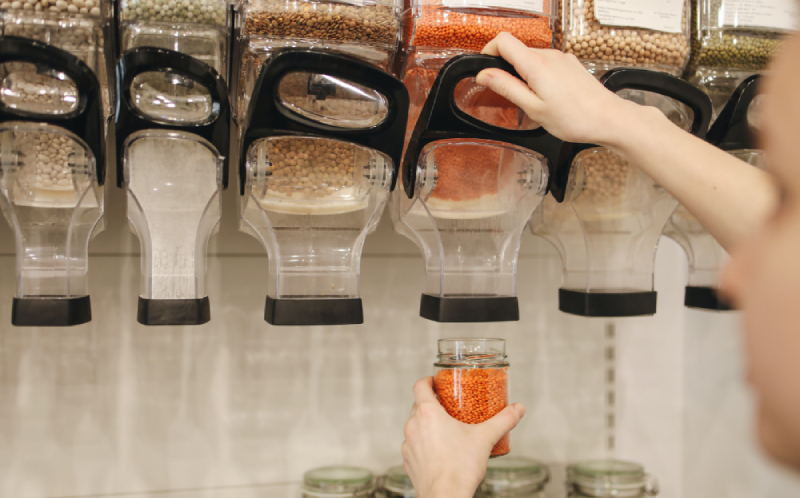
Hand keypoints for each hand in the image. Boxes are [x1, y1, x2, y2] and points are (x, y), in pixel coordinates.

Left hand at [401, 377, 525, 497]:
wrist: (445, 497)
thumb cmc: (460, 468)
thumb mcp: (486, 438)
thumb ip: (503, 420)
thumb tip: (518, 409)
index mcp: (427, 413)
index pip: (420, 386)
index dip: (428, 381)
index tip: (437, 383)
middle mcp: (413, 426)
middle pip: (418, 405)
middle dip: (432, 404)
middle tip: (449, 406)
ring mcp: (408, 444)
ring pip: (415, 426)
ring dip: (427, 425)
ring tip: (446, 430)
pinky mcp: (408, 461)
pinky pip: (414, 446)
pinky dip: (424, 444)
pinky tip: (439, 451)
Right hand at [476, 32, 652, 147]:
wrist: (609, 119)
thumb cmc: (575, 118)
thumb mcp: (534, 108)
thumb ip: (507, 88)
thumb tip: (484, 75)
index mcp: (536, 65)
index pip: (503, 41)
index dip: (489, 51)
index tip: (485, 68)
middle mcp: (550, 56)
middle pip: (517, 51)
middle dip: (508, 70)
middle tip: (512, 96)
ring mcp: (562, 58)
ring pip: (532, 59)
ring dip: (525, 75)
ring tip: (534, 101)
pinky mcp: (571, 64)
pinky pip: (547, 65)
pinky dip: (540, 77)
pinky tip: (549, 97)